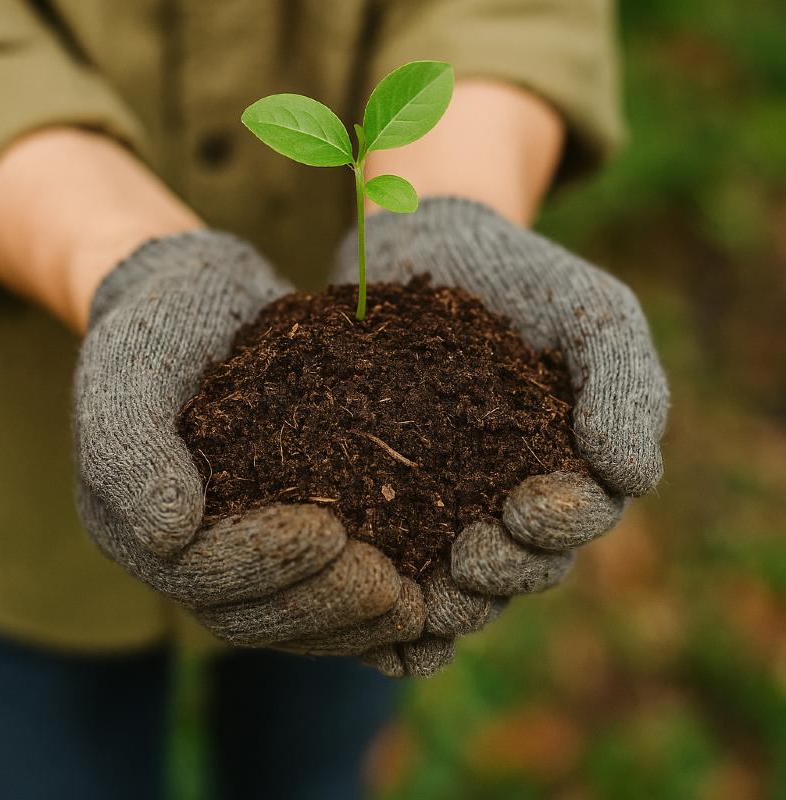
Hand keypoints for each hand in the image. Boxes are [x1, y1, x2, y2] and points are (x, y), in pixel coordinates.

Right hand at [74, 230, 423, 658]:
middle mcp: (185, 553)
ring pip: (288, 616)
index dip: (263, 564)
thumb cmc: (164, 324)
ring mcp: (236, 547)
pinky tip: (422, 596)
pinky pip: (320, 588)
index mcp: (138, 525)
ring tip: (418, 606)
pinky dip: (364, 608)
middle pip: (249, 613)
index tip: (331, 534)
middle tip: (395, 592)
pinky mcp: (282, 533)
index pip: (197, 573)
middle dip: (323, 606)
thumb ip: (135, 447)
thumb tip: (170, 536)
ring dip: (352, 622)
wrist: (202, 301)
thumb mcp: (133, 365)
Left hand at [332, 198, 668, 675]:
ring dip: (449, 601)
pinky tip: (375, 606)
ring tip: (421, 600)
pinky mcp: (391, 497)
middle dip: (503, 572)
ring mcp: (452, 500)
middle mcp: (515, 492)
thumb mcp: (590, 310)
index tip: (526, 508)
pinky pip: (398, 560)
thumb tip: (632, 477)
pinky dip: (393, 597)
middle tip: (468, 563)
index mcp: (571, 461)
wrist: (428, 247)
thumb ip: (624, 382)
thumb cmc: (518, 275)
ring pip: (463, 578)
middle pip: (523, 562)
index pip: (581, 515)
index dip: (560, 526)